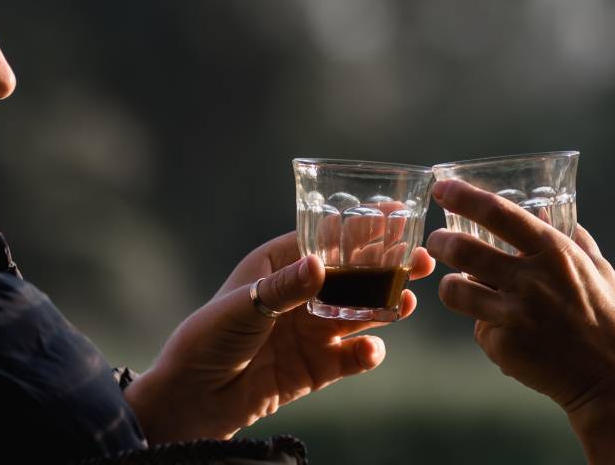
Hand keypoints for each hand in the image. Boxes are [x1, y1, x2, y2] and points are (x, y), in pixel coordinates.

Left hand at [125, 232, 436, 442]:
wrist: (194, 399)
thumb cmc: (207, 339)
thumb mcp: (243, 305)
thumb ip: (285, 288)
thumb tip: (321, 265)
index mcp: (278, 265)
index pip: (326, 240)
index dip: (360, 228)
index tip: (394, 215)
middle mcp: (300, 294)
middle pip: (353, 276)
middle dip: (387, 268)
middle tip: (421, 260)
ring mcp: (311, 331)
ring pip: (360, 314)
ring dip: (385, 307)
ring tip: (406, 303)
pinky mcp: (317, 367)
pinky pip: (351, 357)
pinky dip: (366, 353)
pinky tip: (372, 349)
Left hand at [427, 179, 614, 464]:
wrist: (613, 379)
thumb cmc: (611, 320)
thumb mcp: (600, 269)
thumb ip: (572, 238)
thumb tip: (546, 213)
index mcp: (555, 252)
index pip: (498, 213)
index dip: (464, 196)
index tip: (441, 188)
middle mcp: (531, 279)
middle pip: (462, 249)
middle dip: (440, 242)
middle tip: (437, 241)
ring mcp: (515, 314)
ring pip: (455, 290)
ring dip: (450, 286)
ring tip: (458, 286)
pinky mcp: (504, 345)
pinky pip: (478, 328)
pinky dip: (485, 326)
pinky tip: (505, 331)